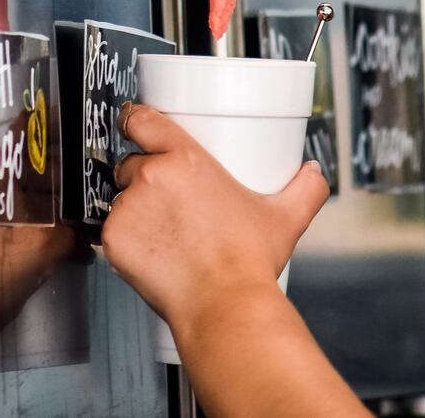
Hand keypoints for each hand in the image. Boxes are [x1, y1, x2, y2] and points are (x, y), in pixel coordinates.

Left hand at [101, 104, 328, 336]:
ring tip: (166, 233)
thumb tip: (312, 173)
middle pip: (132, 163)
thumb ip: (305, 188)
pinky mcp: (112, 238)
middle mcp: (150, 176)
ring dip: (135, 209)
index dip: (137, 121)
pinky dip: (126, 239)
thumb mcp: (284, 217)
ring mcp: (128, 207)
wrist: (224, 305)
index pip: (141, 120)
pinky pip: (111, 229)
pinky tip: (152, 252)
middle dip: (144, 177)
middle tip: (171, 204)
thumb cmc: (249, 262)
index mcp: (184, 159)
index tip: (137, 126)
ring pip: (121, 197)